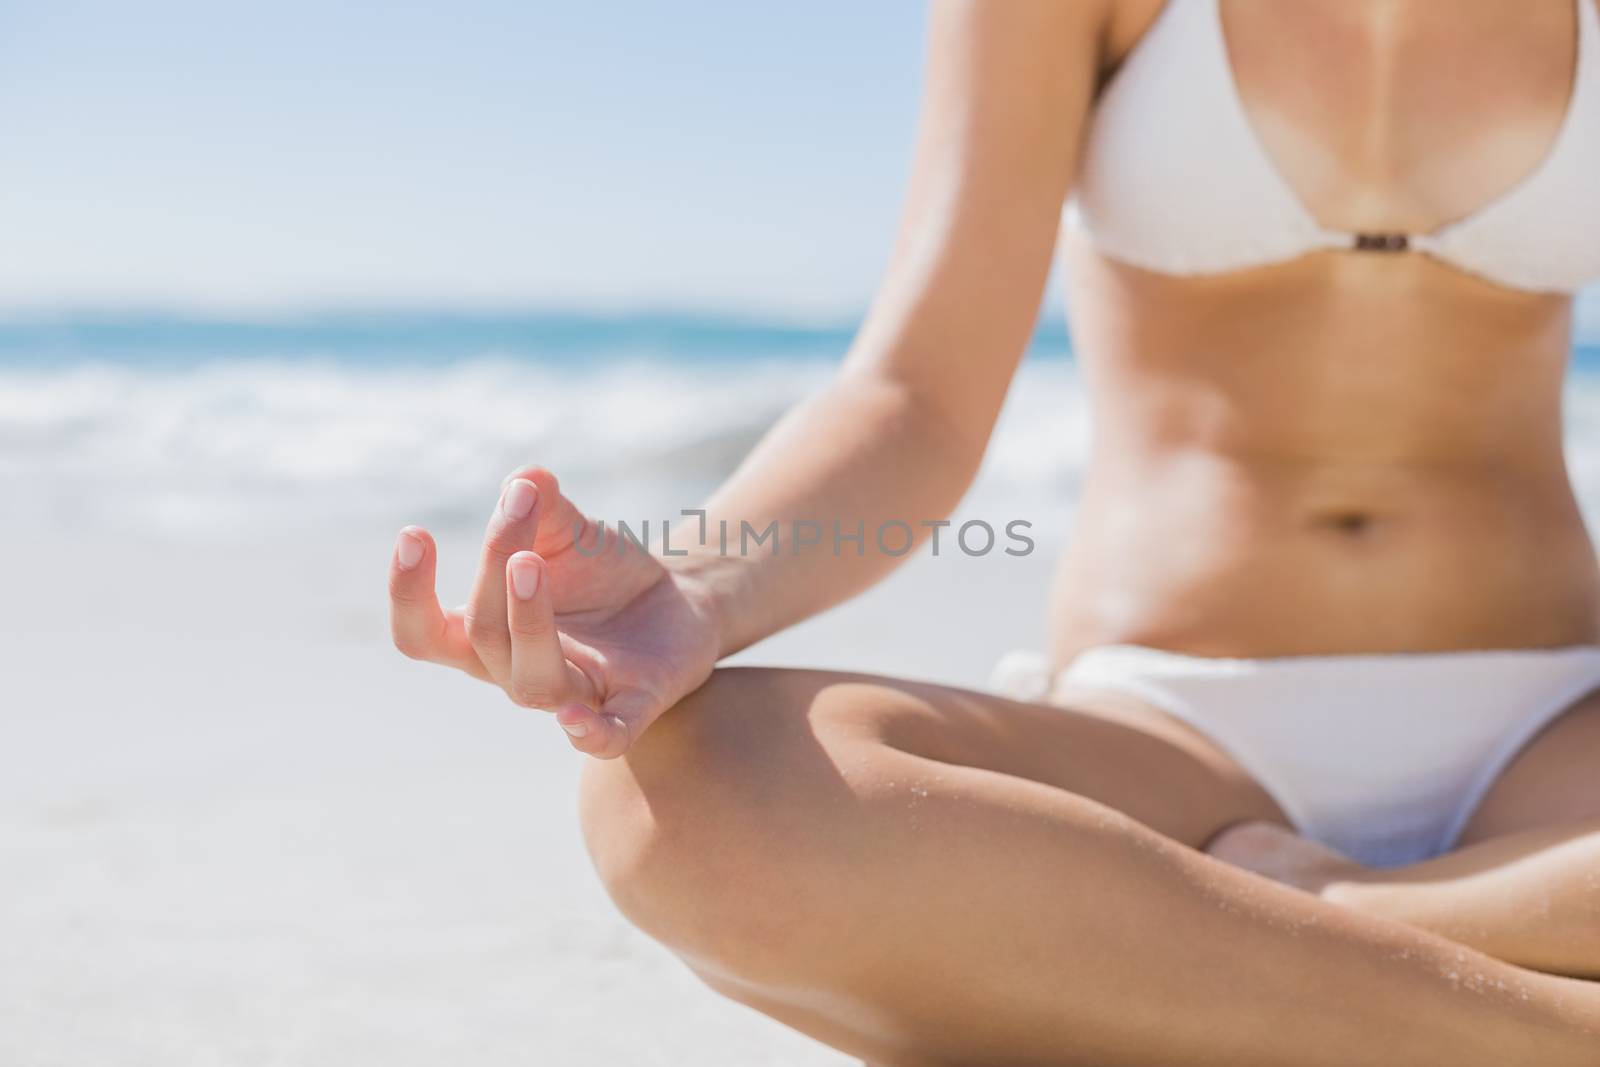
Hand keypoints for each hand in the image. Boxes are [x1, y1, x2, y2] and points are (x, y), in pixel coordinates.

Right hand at [388, 466, 723, 757]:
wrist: (682, 601)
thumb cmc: (604, 575)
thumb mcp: (569, 531)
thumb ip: (541, 504)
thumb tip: (527, 478)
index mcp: (488, 634)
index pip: (423, 634)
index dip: (407, 595)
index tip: (415, 533)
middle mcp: (518, 671)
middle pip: (482, 637)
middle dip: (493, 570)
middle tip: (520, 507)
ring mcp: (575, 692)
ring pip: (532, 681)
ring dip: (527, 622)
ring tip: (530, 563)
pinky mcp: (634, 703)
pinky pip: (608, 735)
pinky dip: (589, 733)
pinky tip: (574, 717)